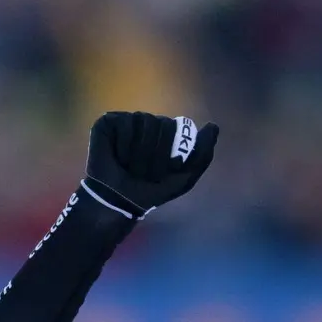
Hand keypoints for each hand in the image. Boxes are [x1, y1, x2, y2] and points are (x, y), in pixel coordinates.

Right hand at [84, 111, 218, 217]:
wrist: (121, 201)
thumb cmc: (154, 190)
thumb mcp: (186, 176)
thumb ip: (203, 153)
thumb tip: (213, 126)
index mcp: (165, 133)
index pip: (175, 127)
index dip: (171, 151)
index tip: (165, 171)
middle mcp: (147, 123)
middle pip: (161, 123)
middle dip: (156, 153)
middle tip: (146, 173)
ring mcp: (127, 121)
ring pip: (143, 121)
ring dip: (140, 152)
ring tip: (132, 167)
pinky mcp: (107, 123)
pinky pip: (124, 123)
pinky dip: (124, 145)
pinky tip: (119, 158)